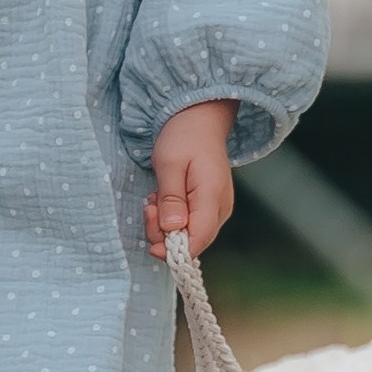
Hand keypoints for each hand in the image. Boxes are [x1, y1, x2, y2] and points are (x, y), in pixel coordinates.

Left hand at [146, 99, 236, 260]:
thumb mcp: (170, 163)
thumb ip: (171, 198)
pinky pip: (191, 224)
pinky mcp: (210, 207)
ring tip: (157, 197)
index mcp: (213, 196)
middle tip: (150, 206)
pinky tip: (165, 199)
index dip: (175, 251)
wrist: (200, 120)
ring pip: (191, 235)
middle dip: (165, 235)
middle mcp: (221, 208)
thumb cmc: (184, 137)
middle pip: (194, 241)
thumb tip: (172, 229)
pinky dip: (173, 219)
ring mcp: (218, 208)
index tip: (152, 245)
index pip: (199, 239)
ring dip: (167, 225)